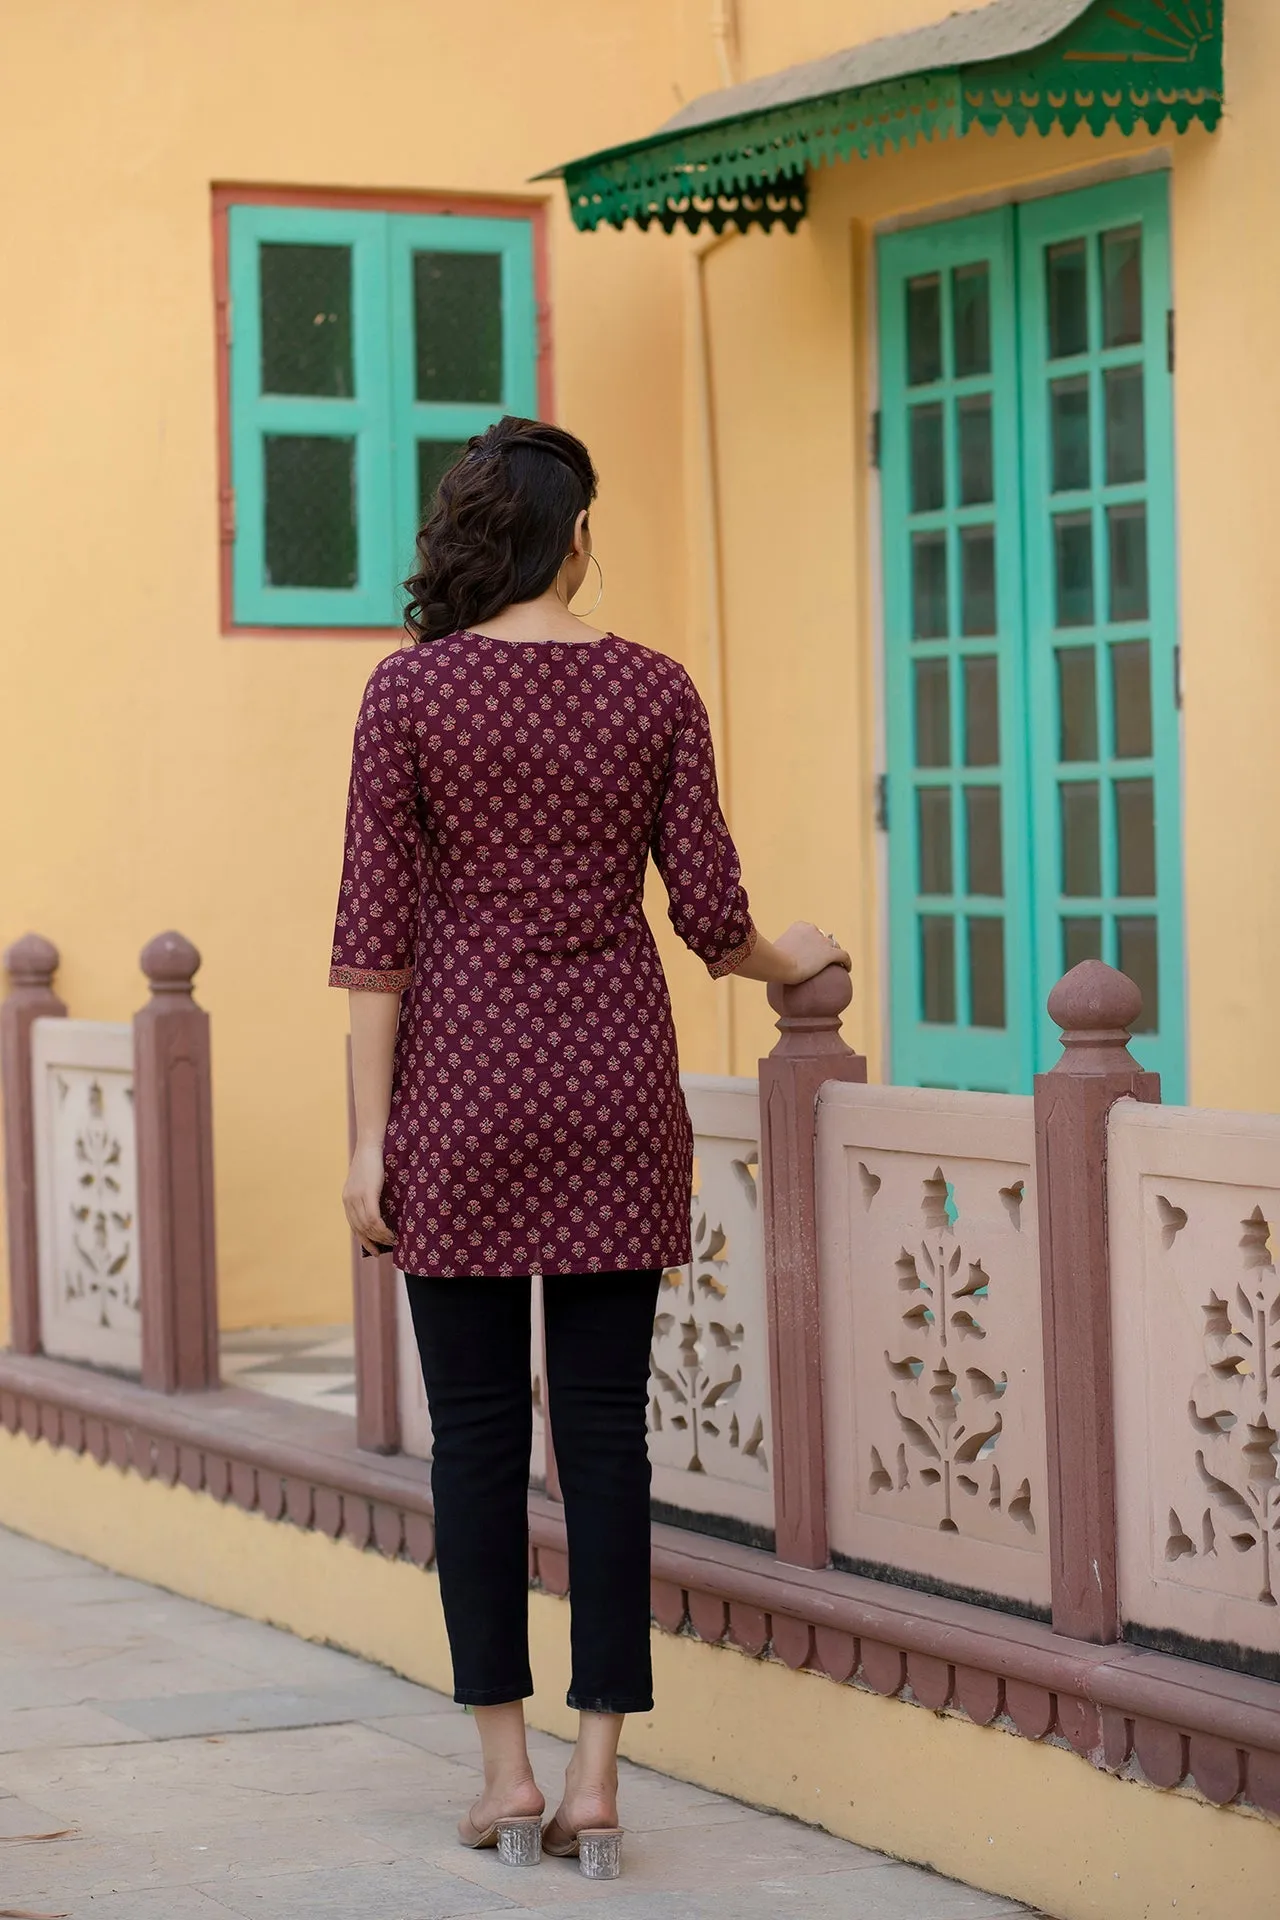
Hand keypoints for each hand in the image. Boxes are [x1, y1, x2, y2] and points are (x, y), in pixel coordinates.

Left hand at [343, 1142, 394, 1256]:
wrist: (372, 1143)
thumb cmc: (374, 1160)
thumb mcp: (367, 1180)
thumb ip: (368, 1195)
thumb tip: (381, 1210)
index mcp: (347, 1198)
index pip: (354, 1226)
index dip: (364, 1240)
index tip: (374, 1250)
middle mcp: (349, 1200)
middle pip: (360, 1229)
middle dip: (374, 1241)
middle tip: (389, 1246)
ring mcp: (357, 1197)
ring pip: (367, 1226)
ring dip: (381, 1237)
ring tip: (394, 1240)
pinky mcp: (367, 1193)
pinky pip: (373, 1219)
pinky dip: (382, 1229)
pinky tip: (391, 1233)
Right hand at [773, 921, 851, 986]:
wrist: (780, 965)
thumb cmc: (772, 960)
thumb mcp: (774, 949)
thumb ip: (780, 949)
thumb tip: (775, 957)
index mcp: (799, 926)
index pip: (810, 932)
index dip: (812, 942)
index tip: (810, 952)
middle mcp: (813, 930)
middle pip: (823, 938)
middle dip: (823, 947)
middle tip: (820, 960)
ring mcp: (823, 941)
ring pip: (834, 946)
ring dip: (834, 954)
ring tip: (835, 965)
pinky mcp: (830, 953)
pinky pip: (844, 956)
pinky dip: (846, 962)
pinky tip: (847, 969)